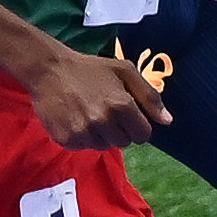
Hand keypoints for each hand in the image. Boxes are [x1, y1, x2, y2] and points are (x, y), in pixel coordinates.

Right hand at [15, 38, 160, 151]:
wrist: (48, 69)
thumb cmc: (89, 69)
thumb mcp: (124, 71)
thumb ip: (150, 96)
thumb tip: (167, 121)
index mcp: (122, 105)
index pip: (143, 135)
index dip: (137, 125)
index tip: (126, 115)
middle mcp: (103, 121)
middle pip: (124, 143)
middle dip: (119, 130)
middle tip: (104, 111)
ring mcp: (84, 132)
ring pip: (104, 146)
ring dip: (100, 135)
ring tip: (88, 114)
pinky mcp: (66, 139)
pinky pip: (83, 147)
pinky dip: (82, 137)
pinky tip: (75, 119)